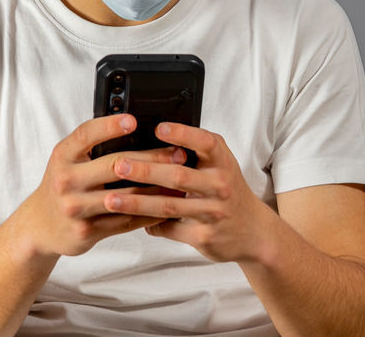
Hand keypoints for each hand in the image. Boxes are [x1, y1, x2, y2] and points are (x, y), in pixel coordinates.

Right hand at [18, 114, 188, 258]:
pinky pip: (125, 222)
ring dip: (157, 189)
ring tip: (180, 181)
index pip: (86, 135)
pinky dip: (149, 214)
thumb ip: (92, 147)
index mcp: (62, 156)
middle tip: (177, 154)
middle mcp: (66, 180)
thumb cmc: (63, 185)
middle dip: (151, 158)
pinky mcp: (87, 231)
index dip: (109, 126)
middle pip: (115, 165)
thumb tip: (135, 130)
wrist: (40, 225)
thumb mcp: (67, 160)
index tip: (133, 120)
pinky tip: (166, 206)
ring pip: (125, 197)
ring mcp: (75, 207)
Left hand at [101, 121, 275, 263]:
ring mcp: (212, 213)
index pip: (205, 143)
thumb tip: (151, 136)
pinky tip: (128, 220)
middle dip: (146, 171)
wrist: (254, 232)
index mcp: (222, 162)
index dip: (183, 134)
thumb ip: (195, 151)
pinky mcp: (204, 236)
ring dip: (137, 203)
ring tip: (111, 199)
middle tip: (118, 165)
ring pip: (169, 206)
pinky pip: (170, 229)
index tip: (158, 128)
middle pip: (179, 176)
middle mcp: (220, 185)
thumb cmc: (227, 190)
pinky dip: (148, 224)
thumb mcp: (220, 165)